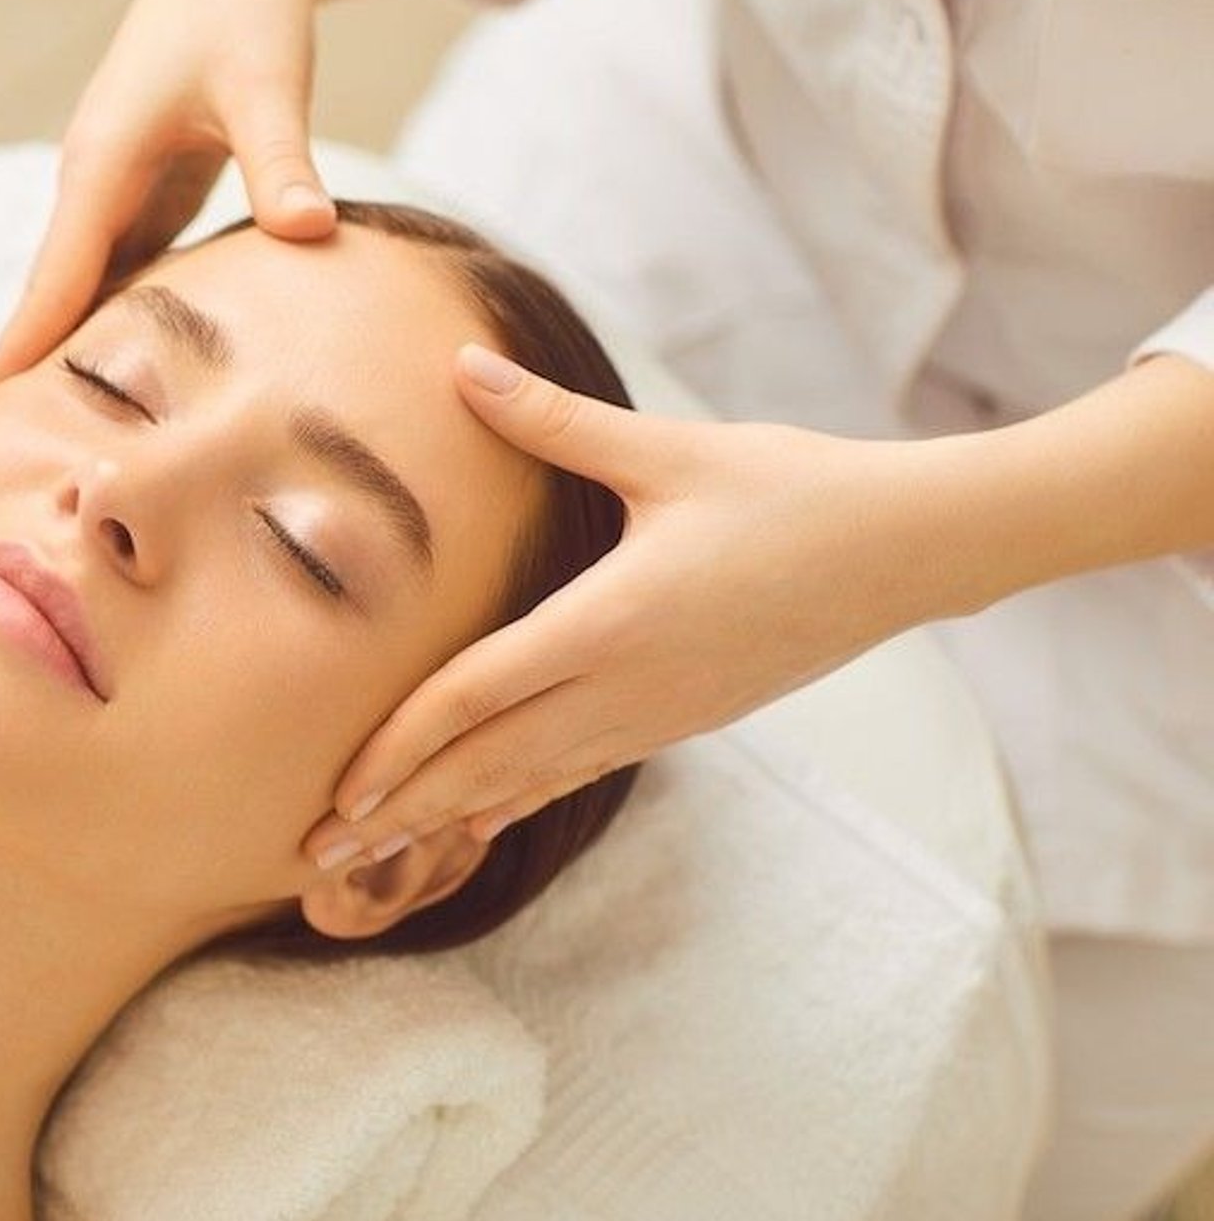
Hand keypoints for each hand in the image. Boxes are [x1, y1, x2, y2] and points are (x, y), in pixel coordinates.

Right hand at [0, 0, 337, 421]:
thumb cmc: (245, 11)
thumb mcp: (268, 82)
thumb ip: (282, 161)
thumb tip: (306, 235)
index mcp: (102, 166)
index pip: (49, 284)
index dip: (12, 356)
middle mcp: (92, 187)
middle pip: (45, 303)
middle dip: (12, 378)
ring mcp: (113, 193)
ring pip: (77, 294)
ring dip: (54, 362)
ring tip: (31, 445)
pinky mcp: (144, 196)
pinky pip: (114, 280)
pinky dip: (103, 332)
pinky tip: (108, 387)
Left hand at [304, 344, 961, 869]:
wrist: (907, 553)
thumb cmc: (792, 491)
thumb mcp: (670, 451)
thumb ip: (554, 420)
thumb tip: (462, 363)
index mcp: (609, 624)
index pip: (474, 698)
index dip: (396, 748)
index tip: (333, 791)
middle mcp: (625, 689)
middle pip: (484, 765)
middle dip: (396, 812)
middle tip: (312, 856)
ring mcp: (654, 716)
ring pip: (525, 782)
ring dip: (442, 818)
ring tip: (369, 857)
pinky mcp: (678, 720)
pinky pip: (572, 773)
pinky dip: (510, 800)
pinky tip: (475, 817)